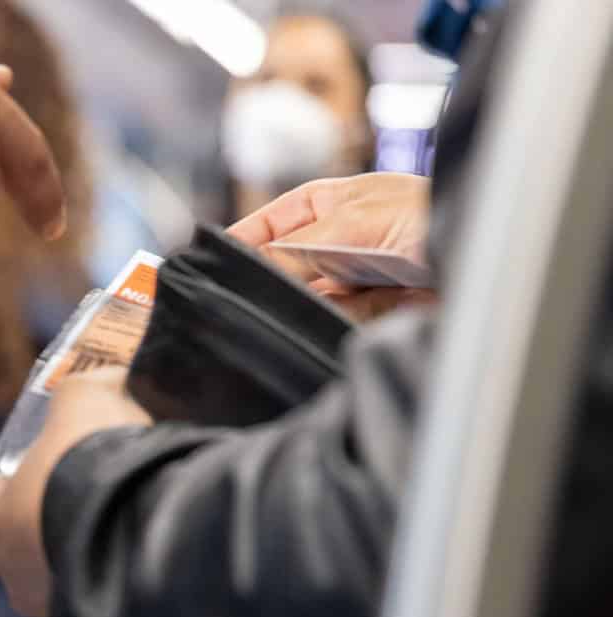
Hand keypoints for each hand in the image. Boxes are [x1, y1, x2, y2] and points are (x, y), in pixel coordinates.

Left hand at [0, 369, 150, 616]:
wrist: (132, 516)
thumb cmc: (84, 458)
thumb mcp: (81, 398)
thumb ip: (81, 390)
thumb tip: (100, 376)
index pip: (7, 497)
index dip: (38, 471)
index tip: (68, 455)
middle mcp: (15, 579)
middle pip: (42, 536)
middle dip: (70, 510)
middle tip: (108, 482)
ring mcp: (59, 609)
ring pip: (80, 565)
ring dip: (102, 540)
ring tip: (139, 507)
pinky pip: (115, 583)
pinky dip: (130, 562)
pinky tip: (153, 535)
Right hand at [228, 173, 436, 319]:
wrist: (491, 253)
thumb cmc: (434, 213)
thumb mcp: (351, 222)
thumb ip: (295, 250)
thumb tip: (251, 271)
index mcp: (329, 206)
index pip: (268, 224)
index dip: (241, 242)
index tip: (210, 265)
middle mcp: (338, 242)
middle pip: (284, 268)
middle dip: (271, 282)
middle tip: (244, 298)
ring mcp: (355, 279)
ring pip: (307, 300)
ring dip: (303, 307)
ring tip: (300, 308)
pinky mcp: (373, 314)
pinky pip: (337, 324)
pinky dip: (331, 326)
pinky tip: (333, 321)